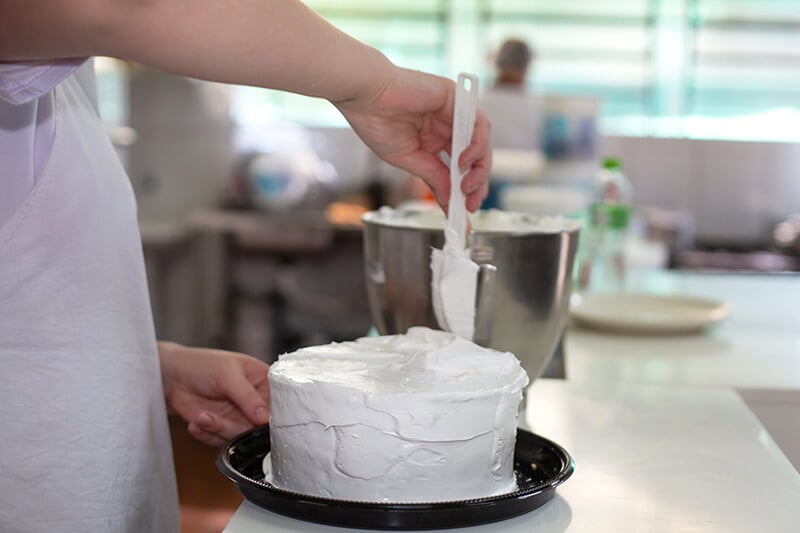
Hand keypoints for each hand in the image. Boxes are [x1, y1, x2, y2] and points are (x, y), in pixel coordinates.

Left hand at [158, 342, 269, 446]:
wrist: (172, 376)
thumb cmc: (202, 365)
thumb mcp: (228, 375)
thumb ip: (248, 397)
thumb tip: (266, 418)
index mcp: (264, 382)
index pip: (277, 405)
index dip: (268, 417)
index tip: (255, 422)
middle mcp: (255, 402)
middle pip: (258, 427)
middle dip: (234, 426)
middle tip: (212, 417)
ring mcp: (239, 417)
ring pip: (239, 437)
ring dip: (217, 429)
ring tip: (201, 416)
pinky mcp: (223, 429)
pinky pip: (221, 442)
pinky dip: (207, 434)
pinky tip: (197, 420)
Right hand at [335, 67, 491, 211]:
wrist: (366, 97)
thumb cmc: (378, 123)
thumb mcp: (408, 160)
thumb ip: (432, 176)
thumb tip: (449, 200)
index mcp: (435, 141)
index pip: (458, 168)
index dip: (464, 191)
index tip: (464, 212)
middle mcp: (449, 127)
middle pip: (475, 158)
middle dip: (476, 184)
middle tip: (470, 204)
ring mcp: (454, 113)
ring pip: (481, 143)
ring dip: (479, 168)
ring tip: (467, 186)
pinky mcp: (458, 98)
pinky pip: (478, 124)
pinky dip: (476, 145)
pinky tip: (463, 161)